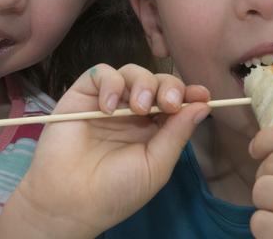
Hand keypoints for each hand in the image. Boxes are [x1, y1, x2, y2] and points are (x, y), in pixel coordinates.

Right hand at [0, 63, 210, 238]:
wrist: (70, 201)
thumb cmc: (116, 190)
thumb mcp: (156, 165)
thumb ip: (177, 133)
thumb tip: (203, 105)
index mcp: (152, 129)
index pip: (174, 100)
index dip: (189, 93)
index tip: (202, 94)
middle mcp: (131, 111)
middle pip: (157, 81)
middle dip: (169, 87)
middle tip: (168, 104)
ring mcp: (108, 100)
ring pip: (132, 71)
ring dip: (142, 83)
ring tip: (139, 108)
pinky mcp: (83, 93)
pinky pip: (102, 73)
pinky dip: (111, 83)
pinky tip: (109, 108)